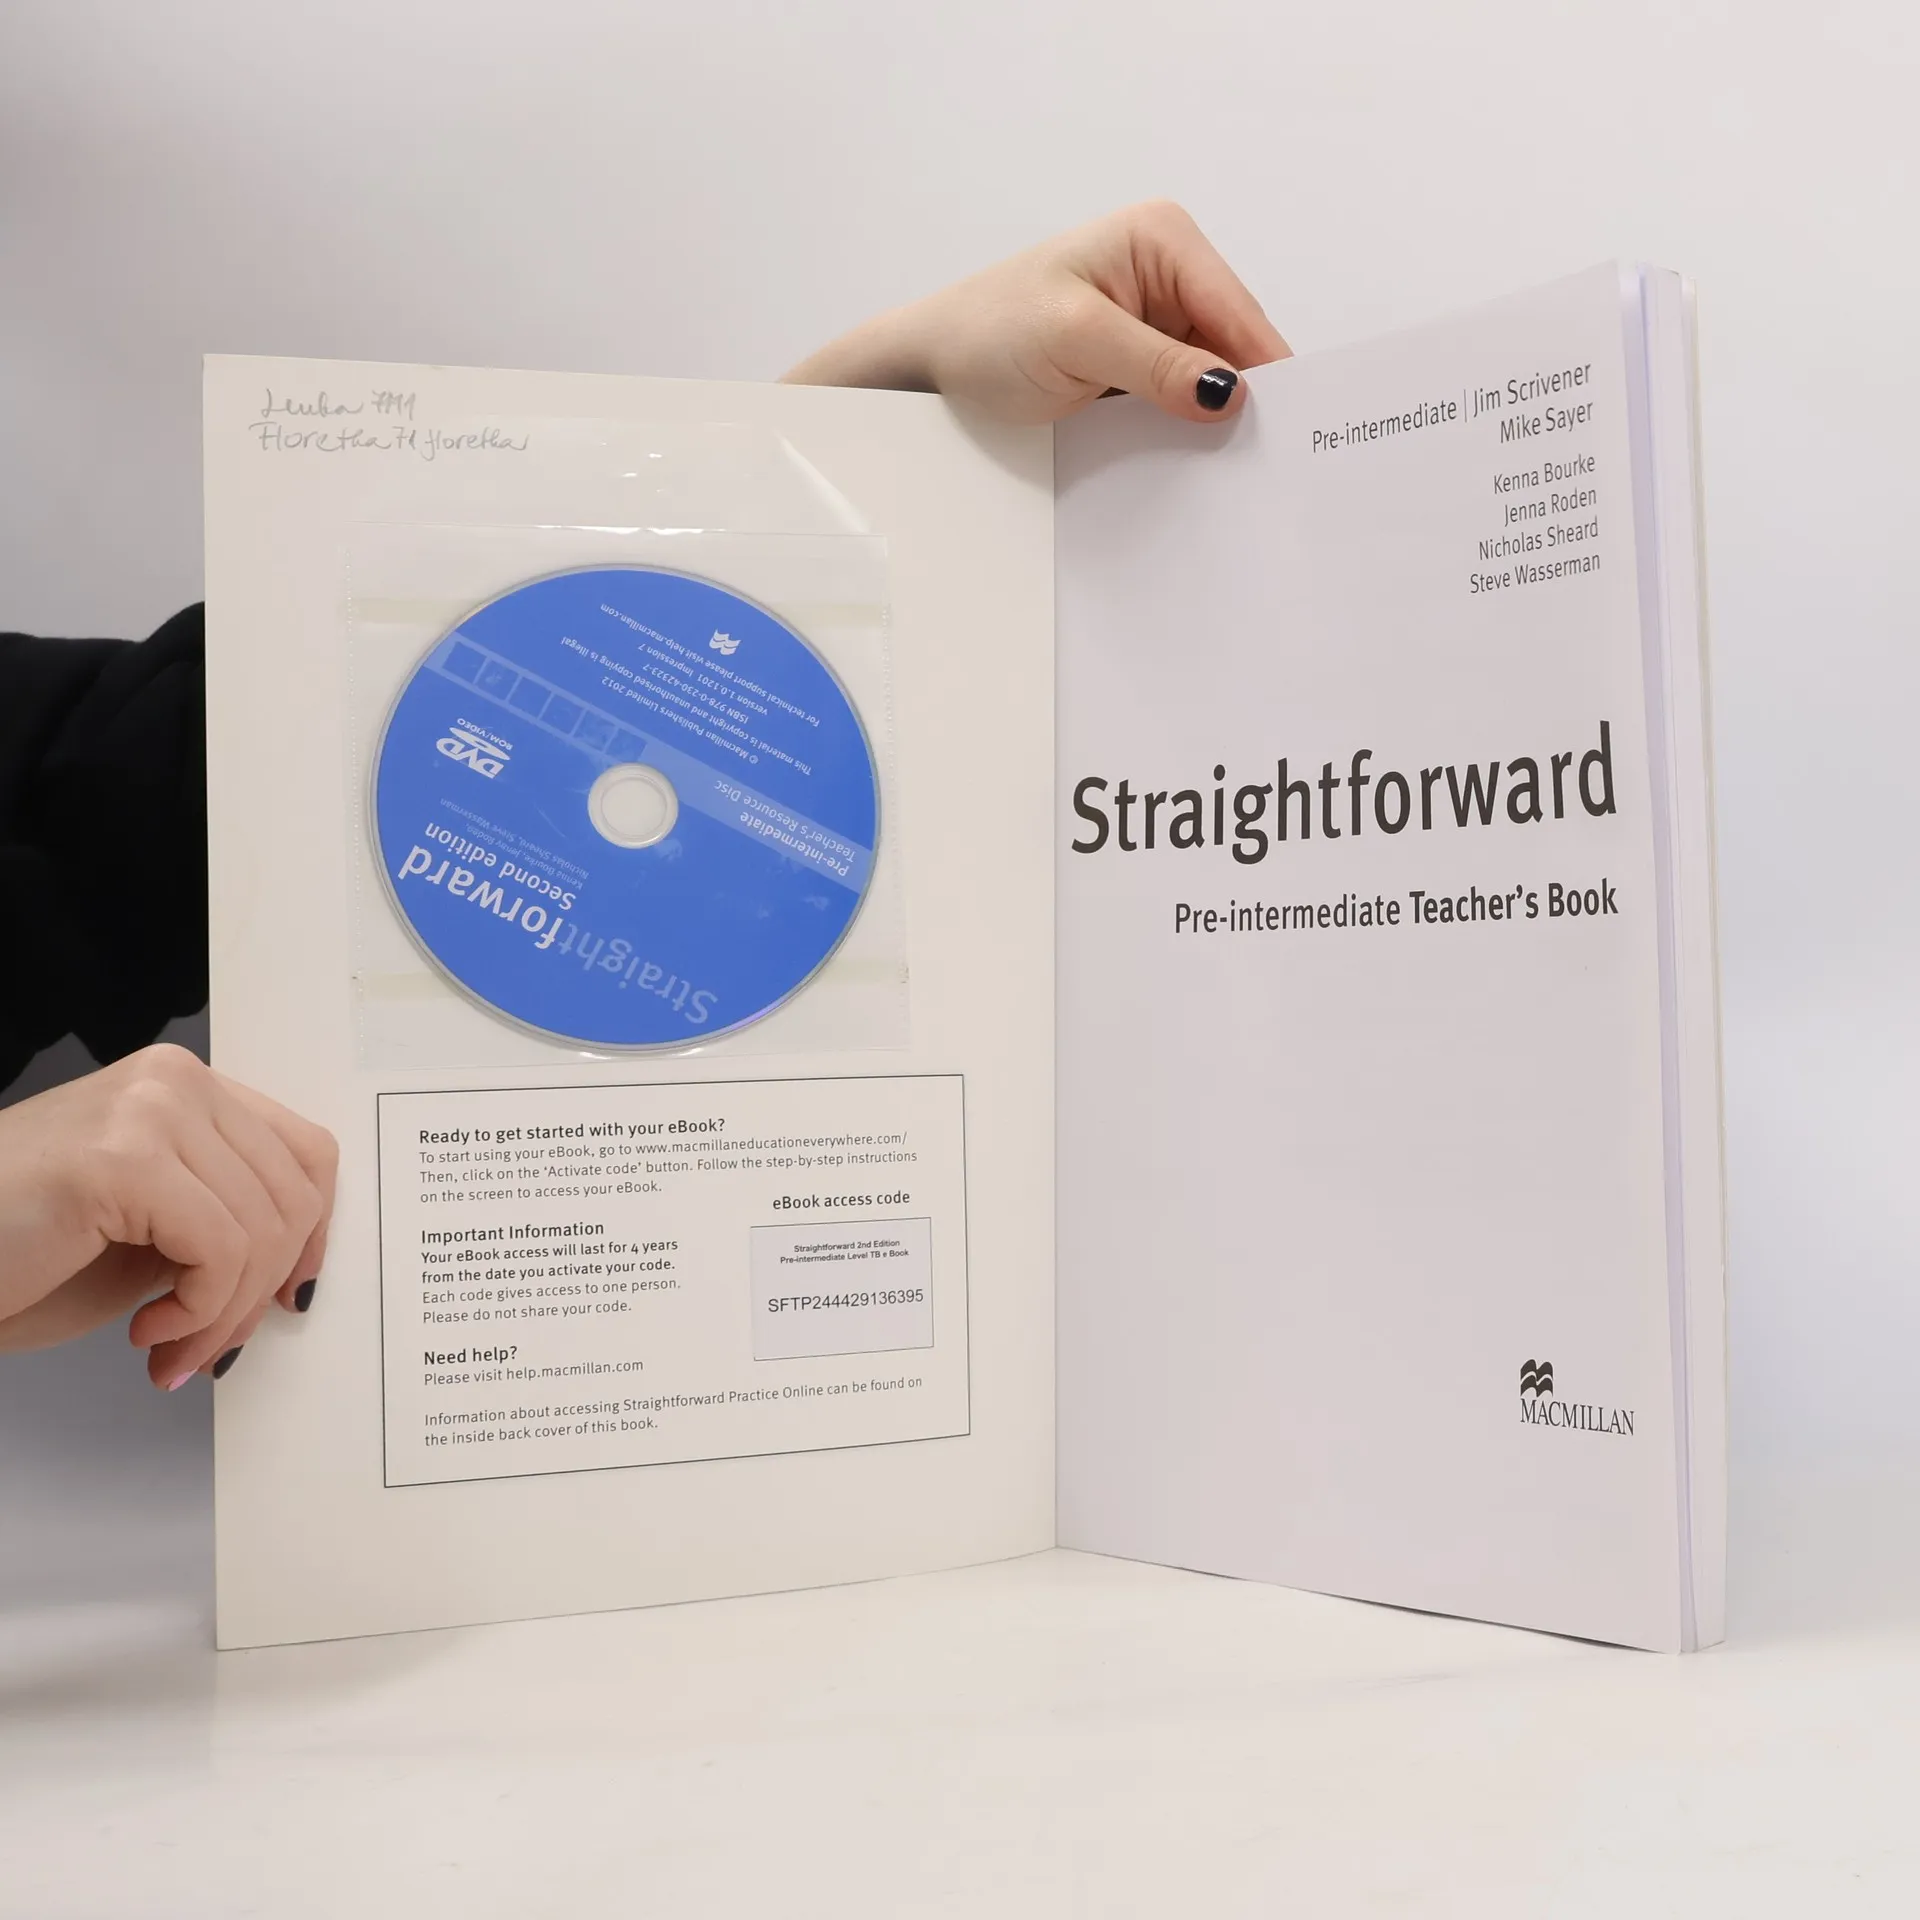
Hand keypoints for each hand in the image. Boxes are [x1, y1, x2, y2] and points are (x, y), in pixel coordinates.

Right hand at [0, 1045, 335, 1386]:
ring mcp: (151, 1110)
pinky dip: (199, 1310)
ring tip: (172, 1350)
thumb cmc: (19, 1252)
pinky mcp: (124, 1159)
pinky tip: (146, 1333)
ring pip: (263, 1229)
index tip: (287, 1296)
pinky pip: (220, 1249)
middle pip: (294, 1195)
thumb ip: (224, 1218)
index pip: (305, 1151)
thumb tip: (298, 1265)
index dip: (314, 1234)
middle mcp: (176, 1082)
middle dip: (261, 1291)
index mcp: (185, 1086)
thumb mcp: (150, 1225)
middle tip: (210, 1347)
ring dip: (224, 1315)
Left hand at [784, 200, 1289, 424]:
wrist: (930, 366)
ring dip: (1211, 424)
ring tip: (1224, 473)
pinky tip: (1188, 464)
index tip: (1295, 432)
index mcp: (1163, 240)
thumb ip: (1157, 365)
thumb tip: (1229, 392)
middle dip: (1242, 400)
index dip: (1269, 370)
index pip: (1238, 311)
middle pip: (1235, 347)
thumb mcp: (1076, 341)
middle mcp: (1167, 275)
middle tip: (1260, 466)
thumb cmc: (987, 331)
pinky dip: (1183, 434)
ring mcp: (1154, 324)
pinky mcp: (1138, 367)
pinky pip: (1179, 404)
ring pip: (1211, 383)